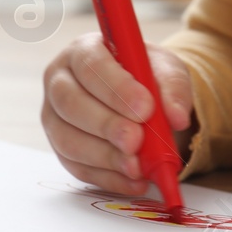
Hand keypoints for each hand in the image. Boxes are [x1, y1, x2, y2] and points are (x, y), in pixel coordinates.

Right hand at [42, 32, 194, 195]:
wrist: (140, 97)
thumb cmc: (146, 76)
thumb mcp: (166, 71)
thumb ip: (173, 88)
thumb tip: (177, 118)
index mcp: (83, 51)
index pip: (90, 66)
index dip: (116, 88)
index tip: (145, 108)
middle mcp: (59, 81)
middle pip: (70, 103)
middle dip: (106, 125)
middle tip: (136, 140)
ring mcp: (54, 118)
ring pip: (68, 140)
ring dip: (104, 156)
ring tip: (137, 166)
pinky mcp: (61, 149)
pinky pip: (77, 168)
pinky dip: (107, 178)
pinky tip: (133, 181)